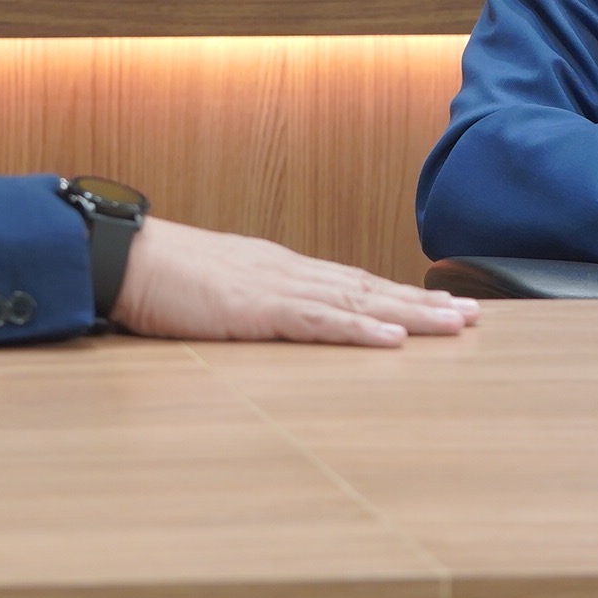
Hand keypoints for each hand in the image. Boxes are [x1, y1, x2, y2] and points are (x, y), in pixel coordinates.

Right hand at [110, 218, 477, 346]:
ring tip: (455, 324)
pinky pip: (318, 322)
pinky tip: (392, 339)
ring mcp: (277, 289)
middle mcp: (290, 273)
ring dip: (411, 315)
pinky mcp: (257, 310)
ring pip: (358, 302)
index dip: (398, 296)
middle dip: (423, 304)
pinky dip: (359, 330)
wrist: (125, 258)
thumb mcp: (217, 293)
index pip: (353, 283)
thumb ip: (250, 305)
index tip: (439, 305)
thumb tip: (273, 320)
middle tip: (472, 315)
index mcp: (280, 271)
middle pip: (369, 289)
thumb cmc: (161, 278)